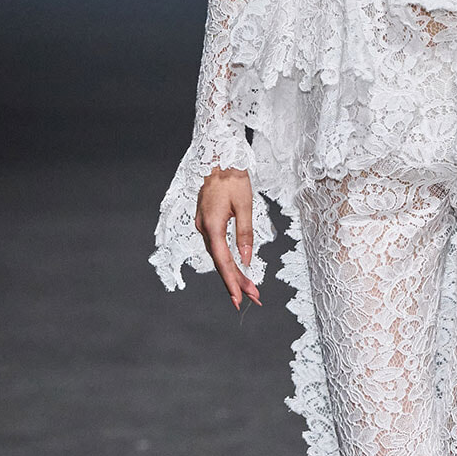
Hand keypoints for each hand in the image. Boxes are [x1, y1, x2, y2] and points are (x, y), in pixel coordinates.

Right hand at [195, 167, 259, 311]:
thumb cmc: (233, 178)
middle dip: (236, 281)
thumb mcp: (245, 205)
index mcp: (212, 225)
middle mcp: (204, 228)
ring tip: (248, 288)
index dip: (232, 281)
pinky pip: (217, 246)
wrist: (219, 157)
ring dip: (233, 272)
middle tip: (253, 298)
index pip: (223, 261)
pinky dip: (227, 259)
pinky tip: (237, 268)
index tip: (241, 298)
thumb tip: (247, 259)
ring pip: (218, 256)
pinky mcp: (206, 221)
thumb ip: (245, 234)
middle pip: (220, 262)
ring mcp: (203, 225)